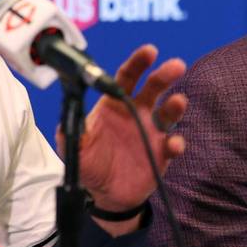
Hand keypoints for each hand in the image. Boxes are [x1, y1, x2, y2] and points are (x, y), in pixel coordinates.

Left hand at [64, 45, 187, 235]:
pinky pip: (174, 144)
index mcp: (115, 104)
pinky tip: (173, 145)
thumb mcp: (75, 148)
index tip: (149, 52)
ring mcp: (153, 131)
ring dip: (176, 105)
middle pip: (154, 87)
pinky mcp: (163, 153)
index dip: (138, 63)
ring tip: (178, 102)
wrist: (105, 194)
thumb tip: (69, 116)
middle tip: (175, 66)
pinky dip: (176, 143)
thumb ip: (71, 131)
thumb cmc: (90, 163)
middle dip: (165, 75)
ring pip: (169, 112)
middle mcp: (137, 113)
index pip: (127, 77)